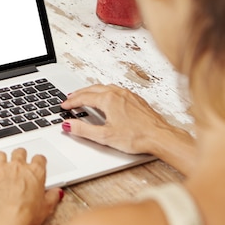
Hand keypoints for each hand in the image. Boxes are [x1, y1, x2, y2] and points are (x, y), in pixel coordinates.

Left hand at [0, 148, 61, 224]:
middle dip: (19, 156)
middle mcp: (18, 166)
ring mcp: (1, 168)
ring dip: (1, 159)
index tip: (37, 164)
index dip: (38, 161)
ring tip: (0, 167)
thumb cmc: (24, 215)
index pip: (39, 158)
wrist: (4, 218)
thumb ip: (52, 197)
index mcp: (35, 172)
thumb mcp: (45, 209)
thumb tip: (56, 193)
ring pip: (0, 155)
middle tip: (18, 164)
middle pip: (19, 152)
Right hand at [60, 84, 174, 154]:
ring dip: (91, 91)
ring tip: (84, 96)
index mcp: (108, 100)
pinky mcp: (135, 99)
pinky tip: (105, 98)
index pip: (83, 98)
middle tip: (70, 99)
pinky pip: (115, 90)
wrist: (160, 137)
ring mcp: (128, 95)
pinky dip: (104, 92)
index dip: (71, 102)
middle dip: (79, 94)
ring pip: (104, 87)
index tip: (64, 106)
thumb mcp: (105, 136)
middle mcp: (118, 93)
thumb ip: (83, 130)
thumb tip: (68, 125)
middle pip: (92, 89)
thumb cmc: (137, 137)